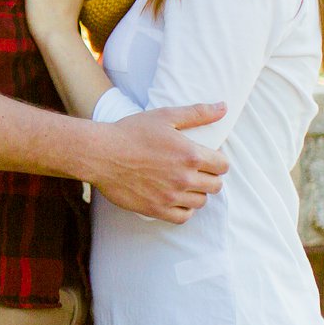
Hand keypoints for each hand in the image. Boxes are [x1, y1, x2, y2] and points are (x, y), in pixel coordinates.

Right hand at [90, 103, 229, 222]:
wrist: (100, 153)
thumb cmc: (131, 132)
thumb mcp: (165, 116)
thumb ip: (197, 113)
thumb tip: (223, 107)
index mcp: (190, 155)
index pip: (223, 166)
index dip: (218, 160)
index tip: (207, 157)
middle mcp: (184, 178)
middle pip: (215, 185)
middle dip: (209, 176)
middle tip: (195, 170)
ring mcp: (170, 196)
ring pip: (201, 201)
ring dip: (197, 192)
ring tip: (184, 182)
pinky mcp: (156, 209)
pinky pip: (183, 217)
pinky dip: (184, 209)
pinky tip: (176, 198)